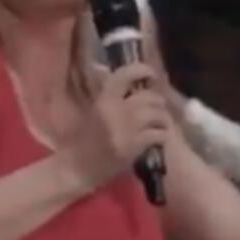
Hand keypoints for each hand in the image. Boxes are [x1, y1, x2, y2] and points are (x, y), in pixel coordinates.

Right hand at [59, 63, 172, 190]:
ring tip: (160, 126)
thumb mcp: (92, 112)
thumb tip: (127, 83)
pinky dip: (161, 136)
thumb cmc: (82, 141)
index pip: (125, 75)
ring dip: (162, 120)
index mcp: (103, 99)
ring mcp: (126, 128)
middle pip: (149, 97)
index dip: (142, 70)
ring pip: (158, 115)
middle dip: (158, 103)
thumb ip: (108, 98)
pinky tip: (157, 141)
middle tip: (157, 110)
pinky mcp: (134, 146)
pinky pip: (158, 135)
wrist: (76, 169)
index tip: (150, 75)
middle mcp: (116, 110)